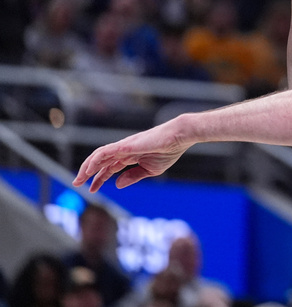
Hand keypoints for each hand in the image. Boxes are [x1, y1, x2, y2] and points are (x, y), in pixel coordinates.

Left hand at [72, 119, 192, 192]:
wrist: (179, 137)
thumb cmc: (169, 150)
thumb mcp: (151, 169)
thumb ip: (133, 176)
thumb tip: (117, 184)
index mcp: (131, 156)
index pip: (109, 167)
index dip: (99, 178)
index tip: (91, 189)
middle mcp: (124, 150)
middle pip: (100, 161)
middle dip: (88, 173)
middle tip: (76, 184)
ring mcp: (124, 146)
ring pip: (99, 155)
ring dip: (87, 167)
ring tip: (79, 179)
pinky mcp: (126, 145)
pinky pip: (106, 152)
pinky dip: (95, 160)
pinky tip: (89, 169)